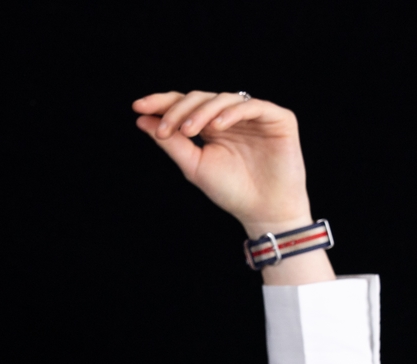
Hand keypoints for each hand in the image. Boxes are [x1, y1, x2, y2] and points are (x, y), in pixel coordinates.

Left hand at [132, 91, 313, 238]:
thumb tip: (141, 120)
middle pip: (200, 98)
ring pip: (223, 99)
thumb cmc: (231, 191)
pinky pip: (252, 107)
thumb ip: (171, 143)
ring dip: (201, 112)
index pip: (184, 106)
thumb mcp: (194, 165)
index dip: (162, 103)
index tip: (137, 107)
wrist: (264, 211)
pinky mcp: (278, 118)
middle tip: (165, 129)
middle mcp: (231, 116)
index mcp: (211, 126)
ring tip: (187, 131)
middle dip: (178, 110)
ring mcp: (255, 115)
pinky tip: (216, 127)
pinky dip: (231, 113)